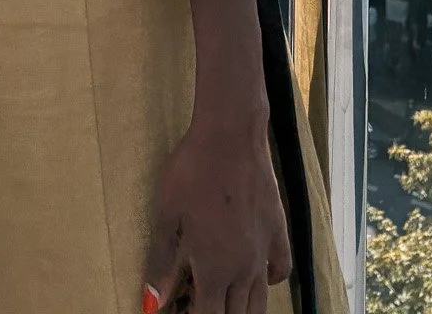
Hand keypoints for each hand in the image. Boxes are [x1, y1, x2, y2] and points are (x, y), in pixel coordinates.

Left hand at [144, 107, 289, 313]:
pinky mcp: (278, 230)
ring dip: (244, 309)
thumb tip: (151, 301)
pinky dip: (270, 281)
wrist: (230, 135)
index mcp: (212, 269)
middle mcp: (242, 269)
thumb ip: (160, 261)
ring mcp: (263, 251)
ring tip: (229, 303)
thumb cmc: (192, 171)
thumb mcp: (166, 214)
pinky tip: (260, 276)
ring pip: (260, 302)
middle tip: (203, 302)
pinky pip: (280, 270)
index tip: (185, 311)